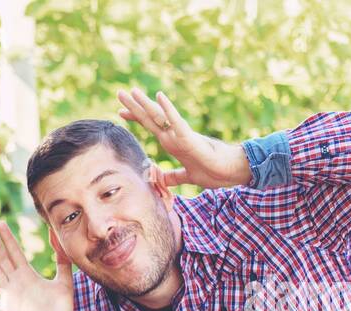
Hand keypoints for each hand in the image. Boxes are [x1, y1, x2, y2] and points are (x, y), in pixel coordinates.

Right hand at [0, 220, 74, 310]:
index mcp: (27, 275)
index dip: (8, 238)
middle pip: (3, 261)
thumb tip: (59, 238)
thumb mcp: (64, 282)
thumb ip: (62, 261)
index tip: (0, 224)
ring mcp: (9, 296)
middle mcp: (15, 283)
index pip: (15, 252)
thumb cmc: (61, 310)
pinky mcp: (7, 310)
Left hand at [117, 89, 250, 189]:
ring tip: (133, 91)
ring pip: (159, 117)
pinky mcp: (190, 138)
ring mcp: (181, 136)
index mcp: (173, 143)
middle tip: (119, 93)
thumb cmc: (213, 172)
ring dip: (145, 104)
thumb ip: (173, 176)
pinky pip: (176, 122)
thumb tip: (160, 179)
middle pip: (150, 118)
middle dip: (134, 106)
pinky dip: (167, 109)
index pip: (151, 127)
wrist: (231, 172)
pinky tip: (159, 96)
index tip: (121, 112)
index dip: (136, 118)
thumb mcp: (187, 176)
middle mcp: (174, 137)